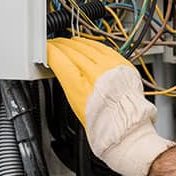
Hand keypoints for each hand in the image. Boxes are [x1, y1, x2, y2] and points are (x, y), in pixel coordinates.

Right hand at [47, 37, 175, 175]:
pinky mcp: (124, 67)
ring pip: (91, 47)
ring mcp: (112, 69)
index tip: (47, 49)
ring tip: (69, 42)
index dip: (52, 52)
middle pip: (75, 51)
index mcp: (81, 88)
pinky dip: (95, 46)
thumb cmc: (103, 130)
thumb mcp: (77, 109)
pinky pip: (106, 50)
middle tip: (55, 44)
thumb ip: (71, 86)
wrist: (129, 133)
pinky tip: (90, 45)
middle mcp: (97, 75)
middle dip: (63, 46)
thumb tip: (65, 71)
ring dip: (78, 43)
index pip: (61, 61)